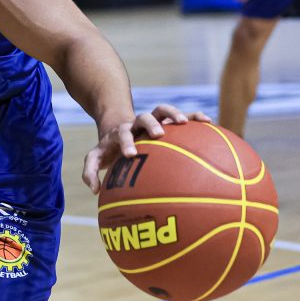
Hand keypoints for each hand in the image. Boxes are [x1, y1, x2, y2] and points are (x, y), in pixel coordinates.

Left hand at [82, 105, 211, 193]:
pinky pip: (183, 116)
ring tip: (185, 122)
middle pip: (143, 118)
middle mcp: (137, 124)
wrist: (117, 128)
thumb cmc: (109, 149)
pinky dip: (194, 117)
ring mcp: (152, 121)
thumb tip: (94, 189)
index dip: (126, 143)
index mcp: (121, 133)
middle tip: (158, 134)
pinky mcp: (167, 122)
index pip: (122, 135)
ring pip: (162, 111)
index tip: (131, 154)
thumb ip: (90, 172)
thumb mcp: (96, 158)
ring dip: (173, 113)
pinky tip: (209, 123)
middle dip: (150, 124)